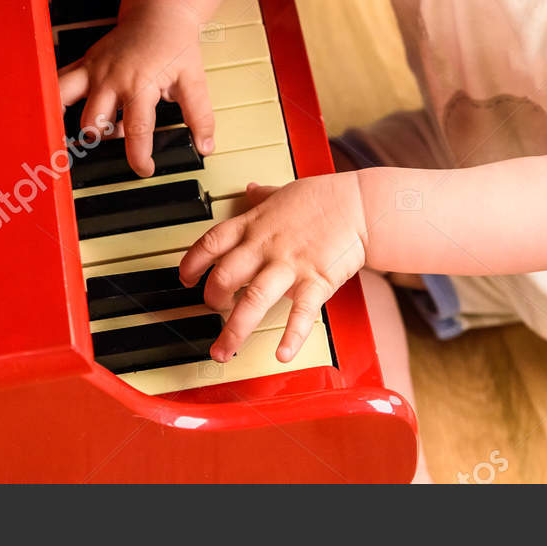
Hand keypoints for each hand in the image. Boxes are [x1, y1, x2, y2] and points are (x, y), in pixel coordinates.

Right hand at [58, 5, 215, 177]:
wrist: (160, 13)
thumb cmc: (176, 45)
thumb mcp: (194, 81)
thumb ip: (199, 116)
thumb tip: (206, 146)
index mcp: (140, 85)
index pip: (136, 132)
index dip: (139, 158)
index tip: (144, 170)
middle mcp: (112, 78)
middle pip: (94, 124)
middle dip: (106, 137)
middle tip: (121, 132)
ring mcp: (94, 69)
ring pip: (66, 102)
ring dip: (78, 118)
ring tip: (92, 124)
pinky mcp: (84, 62)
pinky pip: (59, 81)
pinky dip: (56, 97)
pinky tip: (60, 110)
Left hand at [179, 174, 367, 363]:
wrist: (360, 205)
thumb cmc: (325, 197)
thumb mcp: (285, 192)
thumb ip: (264, 196)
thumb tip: (251, 190)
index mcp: (254, 225)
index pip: (211, 244)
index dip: (192, 263)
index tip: (185, 278)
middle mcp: (265, 247)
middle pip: (224, 276)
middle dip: (210, 300)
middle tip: (210, 313)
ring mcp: (289, 265)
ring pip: (252, 299)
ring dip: (234, 329)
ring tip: (222, 352)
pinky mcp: (315, 281)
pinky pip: (300, 313)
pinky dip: (291, 336)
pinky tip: (282, 355)